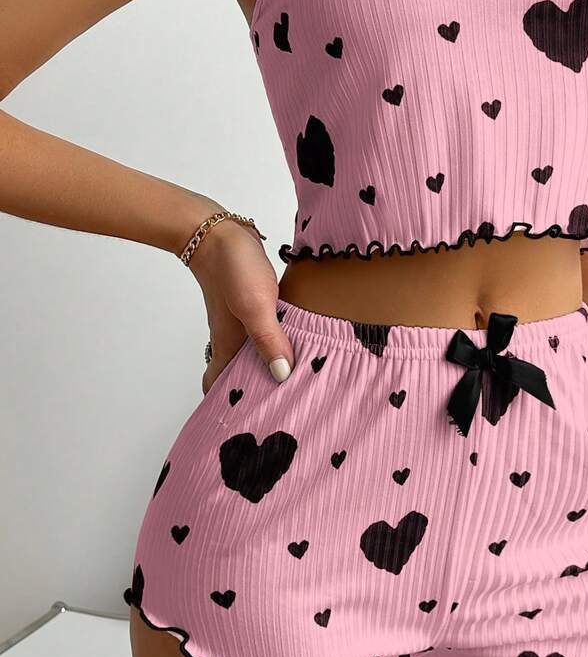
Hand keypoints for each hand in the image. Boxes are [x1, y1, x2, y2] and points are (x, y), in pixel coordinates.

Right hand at [186, 217, 293, 394]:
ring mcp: (242, 325)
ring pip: (253, 356)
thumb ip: (269, 340)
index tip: (250, 424)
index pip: (218, 388)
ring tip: (299, 383)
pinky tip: (299, 344)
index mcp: (227, 348)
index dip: (228, 409)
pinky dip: (278, 345)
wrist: (219, 232)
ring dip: (270, 368)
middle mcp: (232, 341)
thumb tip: (282, 376)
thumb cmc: (232, 268)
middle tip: (284, 409)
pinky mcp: (253, 309)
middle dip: (256, 394)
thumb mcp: (256, 307)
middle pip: (239, 377)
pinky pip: (265, 336)